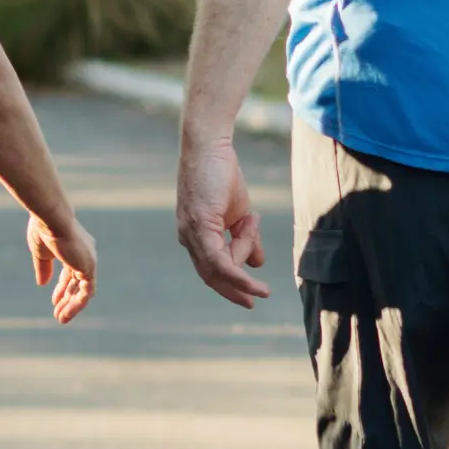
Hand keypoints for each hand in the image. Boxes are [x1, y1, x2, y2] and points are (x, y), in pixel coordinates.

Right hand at [25, 211, 99, 323]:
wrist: (51, 219)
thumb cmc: (44, 230)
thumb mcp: (41, 253)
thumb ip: (43, 268)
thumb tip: (42, 284)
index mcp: (74, 248)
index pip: (70, 273)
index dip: (62, 288)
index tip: (54, 300)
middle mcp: (85, 255)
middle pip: (77, 282)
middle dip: (67, 299)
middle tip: (58, 313)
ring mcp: (88, 261)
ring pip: (83, 290)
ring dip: (72, 305)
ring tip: (61, 318)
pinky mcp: (89, 268)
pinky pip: (87, 292)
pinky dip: (77, 304)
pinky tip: (66, 313)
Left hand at [176, 133, 270, 307]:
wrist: (210, 146)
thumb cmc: (222, 173)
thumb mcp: (240, 212)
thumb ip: (247, 238)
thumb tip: (257, 263)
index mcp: (195, 235)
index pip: (211, 268)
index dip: (230, 284)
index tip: (250, 295)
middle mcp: (188, 238)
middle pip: (210, 275)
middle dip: (232, 291)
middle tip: (252, 302)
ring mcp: (191, 233)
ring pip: (219, 268)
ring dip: (242, 280)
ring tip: (260, 278)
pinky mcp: (200, 226)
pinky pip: (220, 261)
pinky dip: (237, 275)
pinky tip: (253, 282)